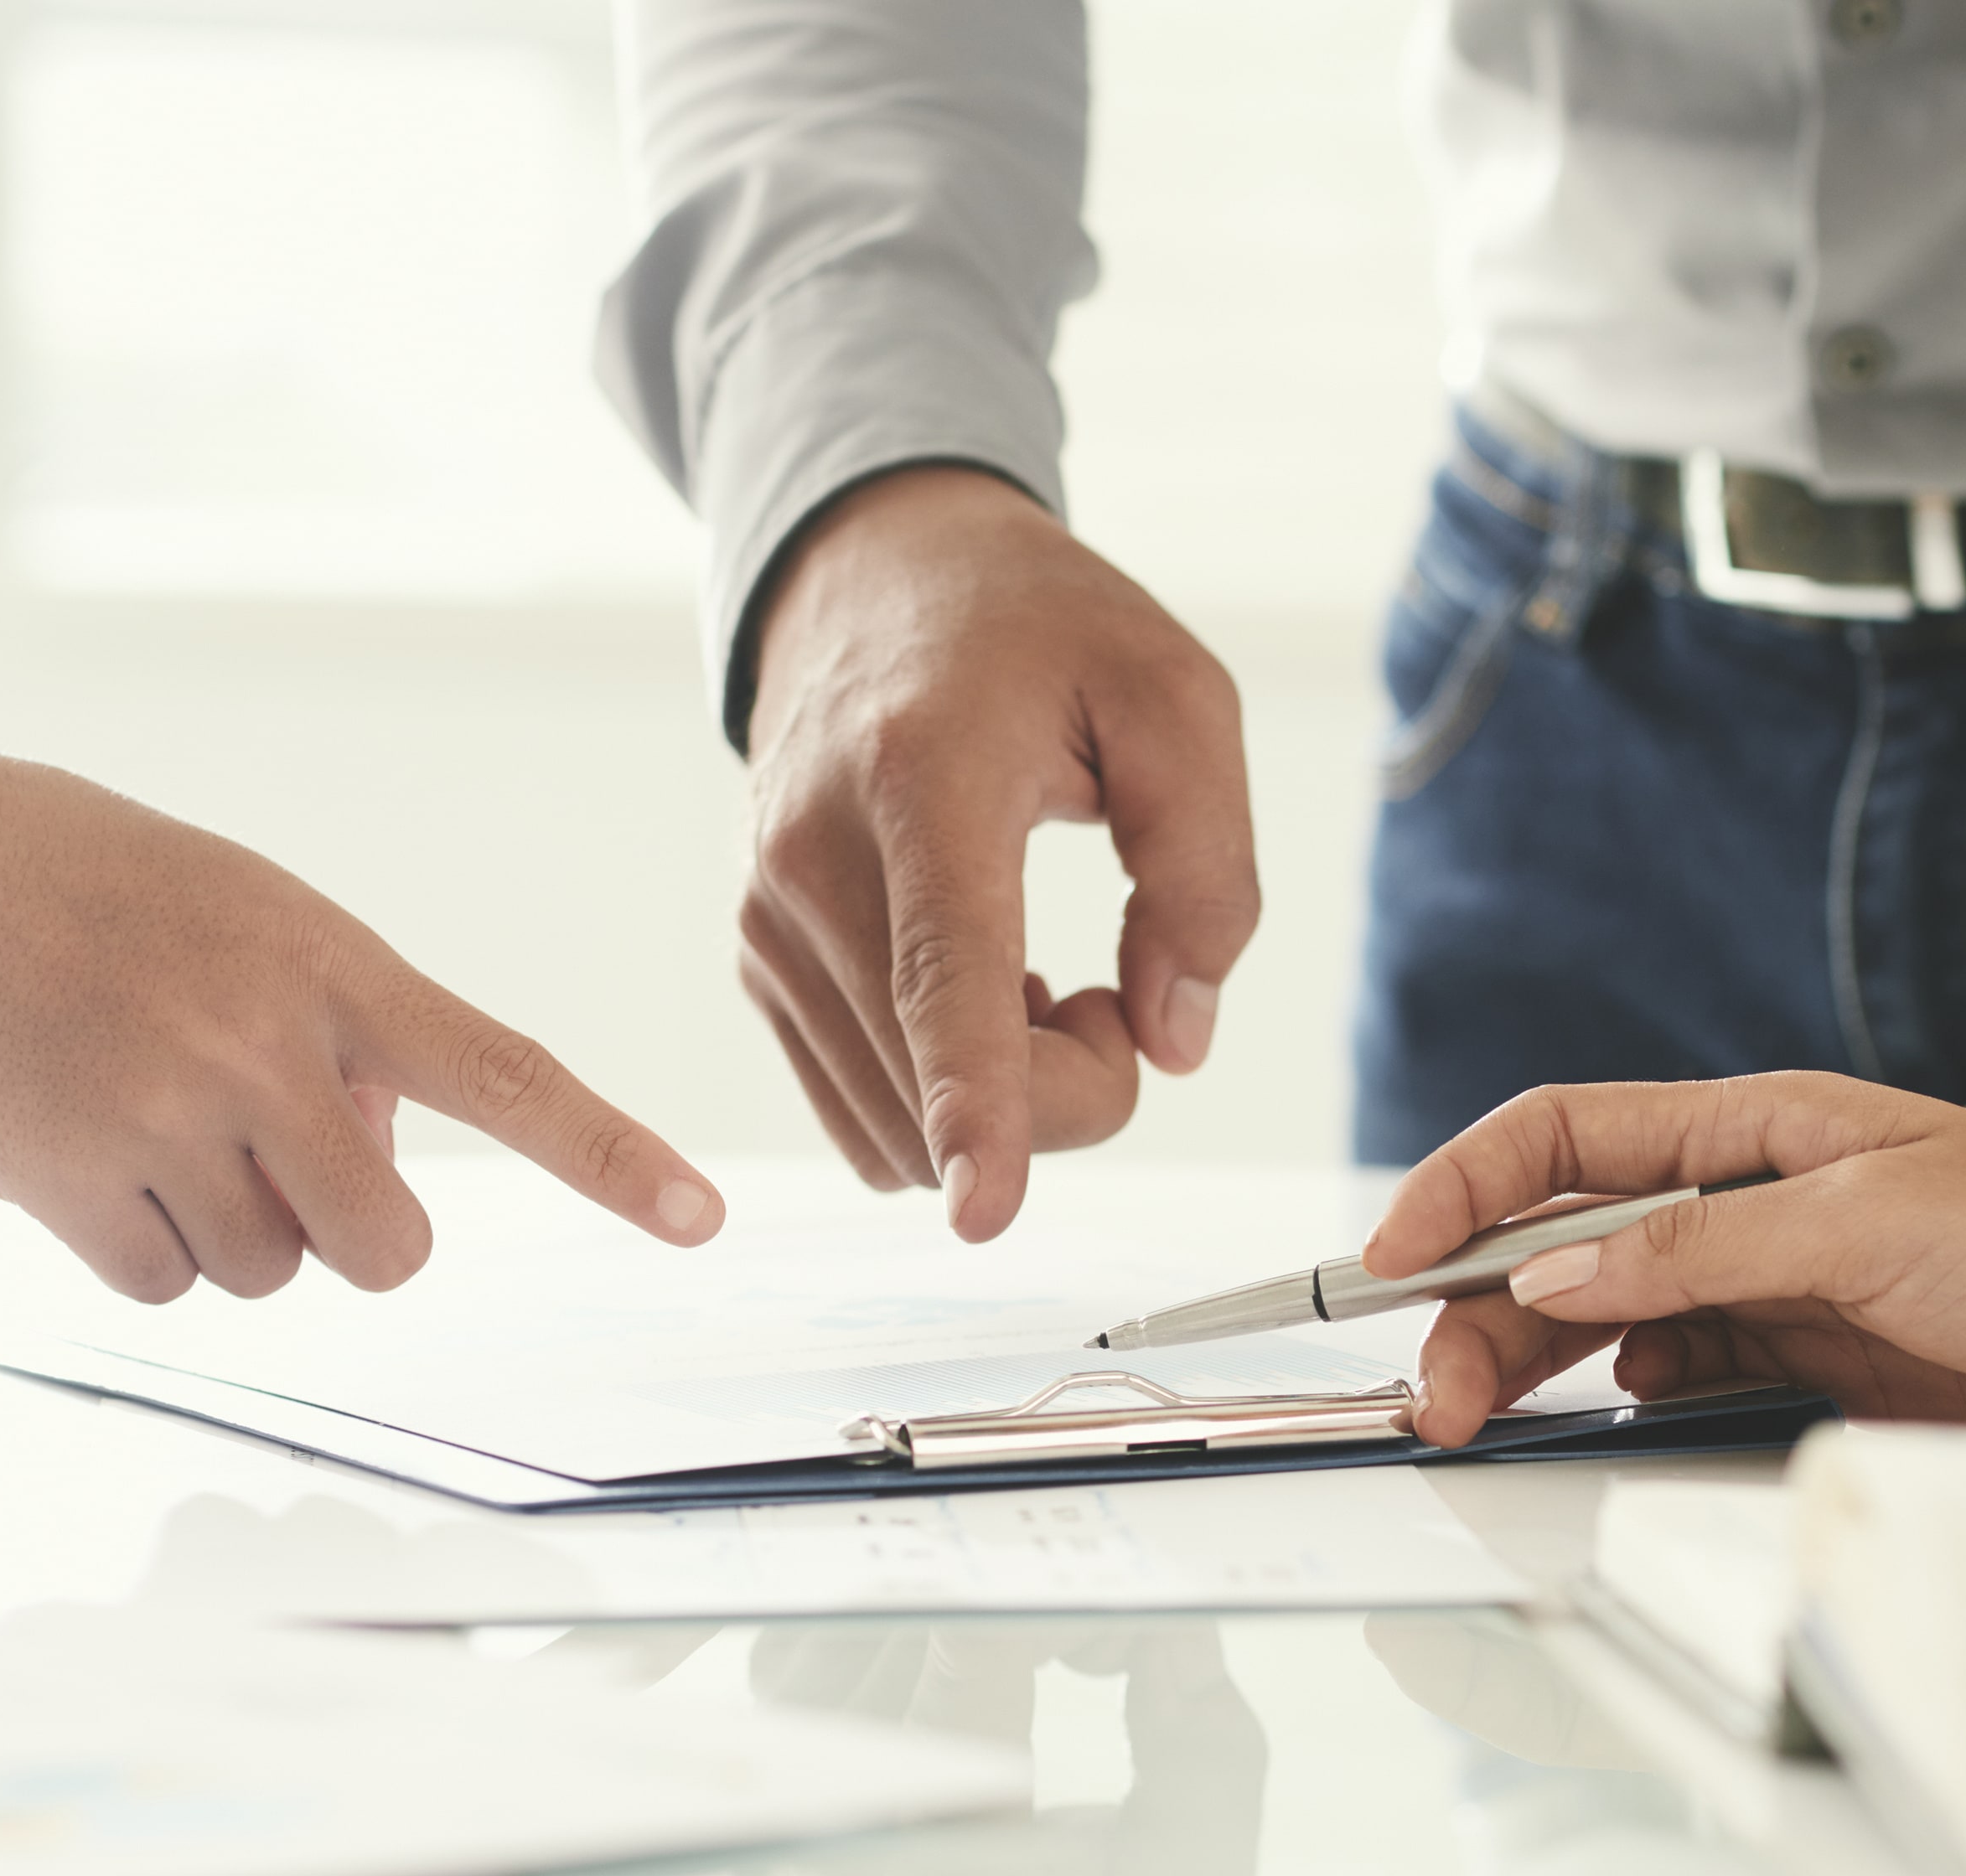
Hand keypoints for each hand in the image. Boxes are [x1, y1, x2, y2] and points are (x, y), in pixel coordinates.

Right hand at [0, 710, 722, 1300]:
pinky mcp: (59, 1178)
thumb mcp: (247, 914)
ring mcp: (160, 1114)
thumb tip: (377, 1160)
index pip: (503, 1075)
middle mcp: (259, 1044)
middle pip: (383, 1245)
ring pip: (265, 1274)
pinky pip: (161, 1285)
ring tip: (138, 1110)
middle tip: (272, 1156)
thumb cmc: (87, 880)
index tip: (701, 1219)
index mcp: (326, 964)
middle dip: (346, 1227)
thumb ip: (336, 1029)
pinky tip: (77, 1151)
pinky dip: (132, 1246)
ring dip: (221, 1226)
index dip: (610, 1157)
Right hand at [738, 466, 1258, 1237]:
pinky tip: (978, 990)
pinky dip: (944, 1094)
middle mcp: (813, 859)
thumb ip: (1206, 870)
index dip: (976, 1103)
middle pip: (944, 1083)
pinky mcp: (760, 964)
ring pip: (899, 1125)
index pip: (945, 972)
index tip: (981, 1211)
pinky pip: (864, 1114)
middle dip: (1073, 1087)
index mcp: (923, 780)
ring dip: (1008, 1096)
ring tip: (1043, 970)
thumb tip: (1175, 1045)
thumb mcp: (1177, 700)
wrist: (871, 574)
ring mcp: (768, 921)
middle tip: (1116, 981)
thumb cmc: (1039, 635)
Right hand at [1365, 1071, 1965, 1447]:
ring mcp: (1782, 1297)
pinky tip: (1590, 1421)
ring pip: (1607, 1321)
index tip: (1390, 1263)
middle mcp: (1759, 1208)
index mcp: (1763, 1132)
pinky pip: (1679, 1384)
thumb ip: (1703, 1246)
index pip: (1567, 1139)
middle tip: (1431, 1395)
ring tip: (1471, 1420)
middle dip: (1475, 1308)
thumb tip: (1561, 1270)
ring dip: (1526, 1363)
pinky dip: (1613, 1404)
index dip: (1464, 1190)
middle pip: (1565, 1243)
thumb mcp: (1867, 1223)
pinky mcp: (1817, 1379)